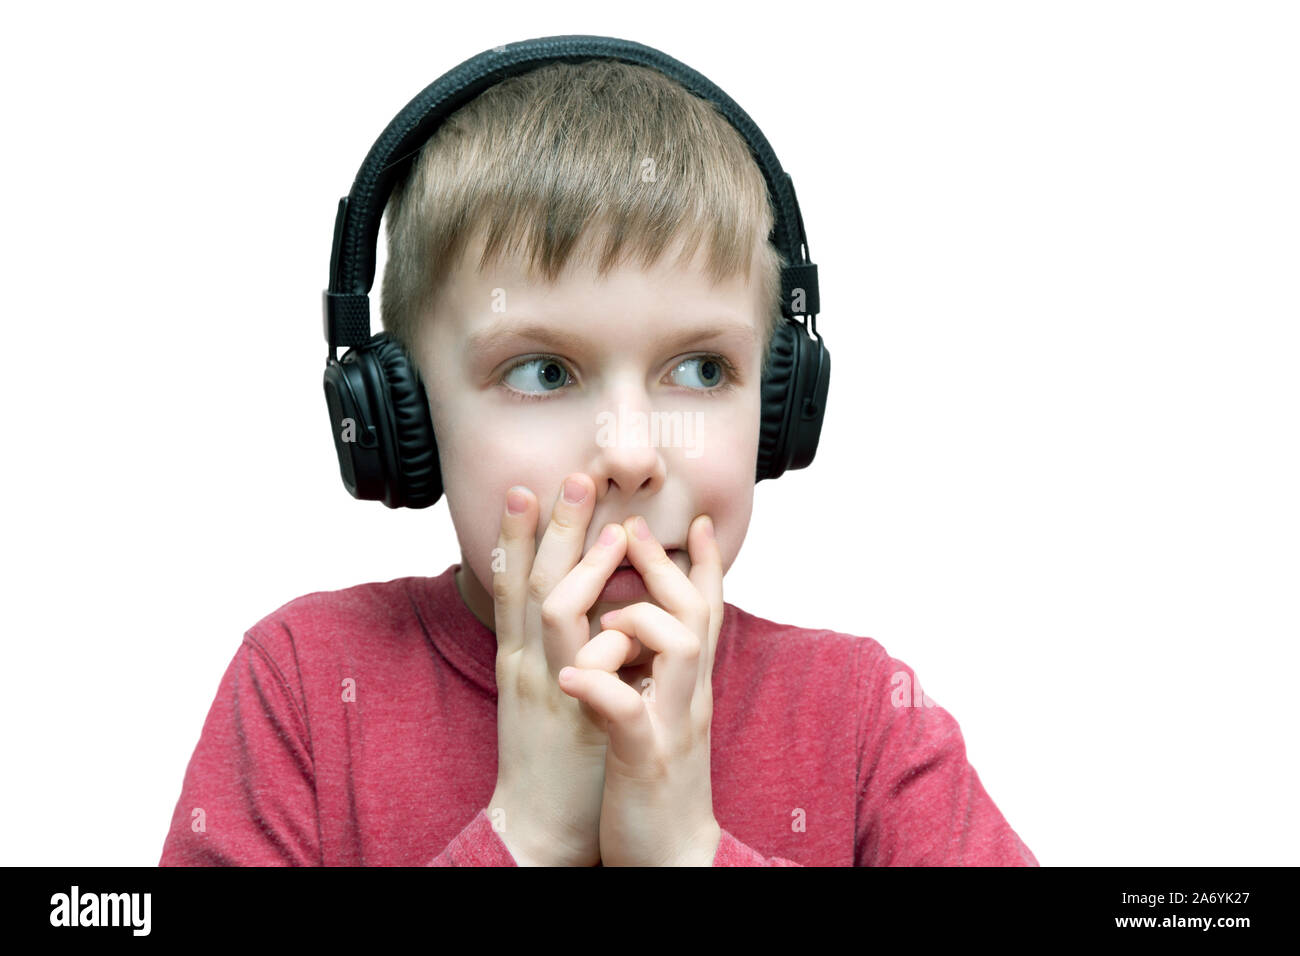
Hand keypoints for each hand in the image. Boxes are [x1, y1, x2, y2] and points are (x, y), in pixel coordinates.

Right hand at [488, 473, 631, 865]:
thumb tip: (582, 614)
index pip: (514, 585)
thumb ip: (559, 654)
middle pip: (529, 581)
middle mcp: (524, 663)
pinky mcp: (569, 709)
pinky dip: (592, 614)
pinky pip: (578, 653)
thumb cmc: (552, 762)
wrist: (536, 828)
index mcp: (520, 658)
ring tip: (605, 520)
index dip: (520, 537)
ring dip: (574, 557)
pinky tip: (611, 582)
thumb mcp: (547, 696)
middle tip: (569, 476)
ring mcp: (545, 684)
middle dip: (547, 527)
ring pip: (550, 605)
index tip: (528, 490)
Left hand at [557, 512, 724, 865]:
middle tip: (630, 523)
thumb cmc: (654, 783)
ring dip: (640, 616)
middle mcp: (686, 697)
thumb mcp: (663, 717)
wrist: (673, 860)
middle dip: (663, 562)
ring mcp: (669, 726)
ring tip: (606, 607)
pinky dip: (600, 687)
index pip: (704, 611)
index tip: (699, 521)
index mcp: (685, 686)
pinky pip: (626, 713)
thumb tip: (642, 628)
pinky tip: (569, 674)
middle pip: (694, 611)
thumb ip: (659, 672)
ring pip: (678, 647)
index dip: (704, 564)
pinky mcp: (643, 761)